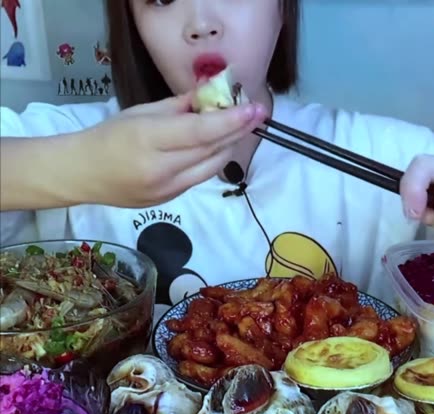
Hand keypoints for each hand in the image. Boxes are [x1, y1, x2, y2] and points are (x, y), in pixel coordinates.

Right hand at [78, 93, 266, 206]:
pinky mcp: (169, 202)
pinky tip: (214, 147)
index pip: (200, 132)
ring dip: (227, 147)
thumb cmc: (108, 137)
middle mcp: (161, 169)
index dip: (230, 121)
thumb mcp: (140, 113)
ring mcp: (167, 190)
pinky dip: (210, 161)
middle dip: (237, 132)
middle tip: (256, 114)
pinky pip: (198, 178)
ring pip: (210, 168)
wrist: (83, 175)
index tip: (254, 109)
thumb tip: (211, 97)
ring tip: (238, 128)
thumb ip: (178, 107)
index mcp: (149, 140)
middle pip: (211, 151)